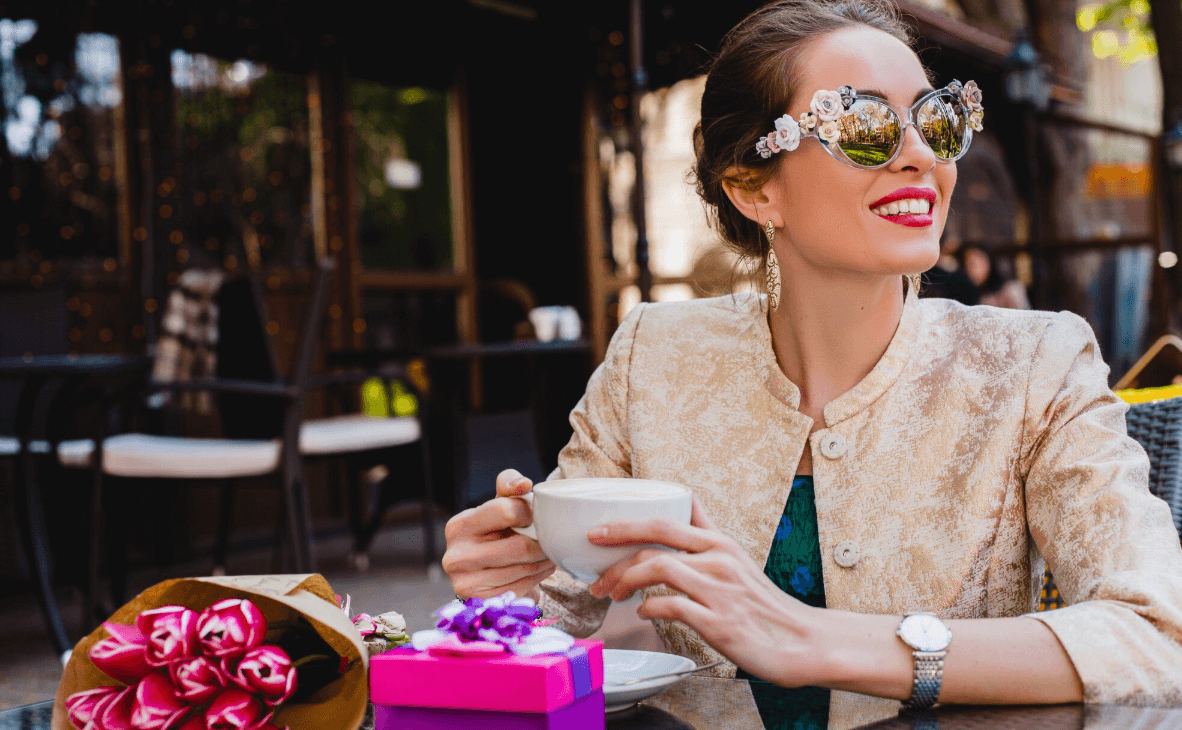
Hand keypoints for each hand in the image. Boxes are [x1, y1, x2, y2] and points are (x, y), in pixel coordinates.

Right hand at [442, 469, 555, 600]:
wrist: (484, 571)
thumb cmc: (495, 531)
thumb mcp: (498, 503)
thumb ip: (509, 485)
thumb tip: (524, 485)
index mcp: (459, 526)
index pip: (506, 510)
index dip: (529, 513)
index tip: (535, 516)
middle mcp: (456, 556)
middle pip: (520, 546)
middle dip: (542, 543)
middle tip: (552, 540)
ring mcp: (465, 583)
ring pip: (524, 568)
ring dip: (544, 561)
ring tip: (547, 554)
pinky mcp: (482, 603)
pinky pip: (522, 588)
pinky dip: (536, 578)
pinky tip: (537, 570)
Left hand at [586, 496, 822, 686]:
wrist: (802, 642)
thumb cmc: (764, 605)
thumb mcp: (737, 558)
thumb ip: (707, 533)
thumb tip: (685, 502)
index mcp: (720, 542)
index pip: (666, 518)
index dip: (626, 522)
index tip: (598, 531)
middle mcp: (718, 559)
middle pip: (656, 537)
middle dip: (615, 544)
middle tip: (593, 563)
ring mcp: (718, 589)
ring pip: (658, 567)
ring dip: (625, 580)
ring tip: (612, 594)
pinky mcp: (718, 622)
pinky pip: (670, 606)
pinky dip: (648, 608)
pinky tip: (643, 613)